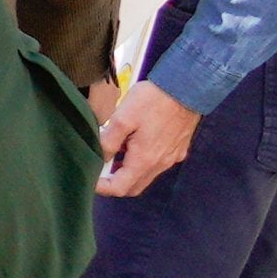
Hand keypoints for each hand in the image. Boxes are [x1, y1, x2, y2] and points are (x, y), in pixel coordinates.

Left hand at [96, 76, 202, 199]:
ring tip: (115, 153)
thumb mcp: (122, 117)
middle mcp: (160, 164)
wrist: (187, 89)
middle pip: (134, 187)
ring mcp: (172, 158)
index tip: (89, 180)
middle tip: (100, 170)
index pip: (120, 188)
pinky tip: (134, 145)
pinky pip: (158, 164)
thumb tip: (99, 158)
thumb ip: (109, 141)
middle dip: (115, 184)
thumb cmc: (152, 101)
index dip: (102, 188)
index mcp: (144, 160)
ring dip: (129, 172)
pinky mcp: (178, 149)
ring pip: (147, 176)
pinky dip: (143, 162)